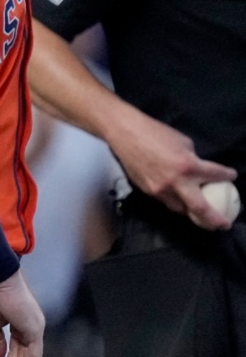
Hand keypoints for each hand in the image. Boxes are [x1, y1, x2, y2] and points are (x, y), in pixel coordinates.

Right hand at [107, 107, 237, 229]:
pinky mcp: (147, 191)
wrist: (124, 133)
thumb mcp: (183, 142)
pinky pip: (165, 201)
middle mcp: (176, 182)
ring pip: (180, 209)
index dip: (227, 176)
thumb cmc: (154, 132)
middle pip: (199, 209)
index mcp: (188, 166)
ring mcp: (159, 189)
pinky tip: (177, 198)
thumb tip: (198, 169)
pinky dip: (174, 201)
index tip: (232, 177)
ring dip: (191, 211)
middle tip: (223, 224)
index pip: (215, 175)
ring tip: (199, 213)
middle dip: (214, 219)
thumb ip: (192, 160)